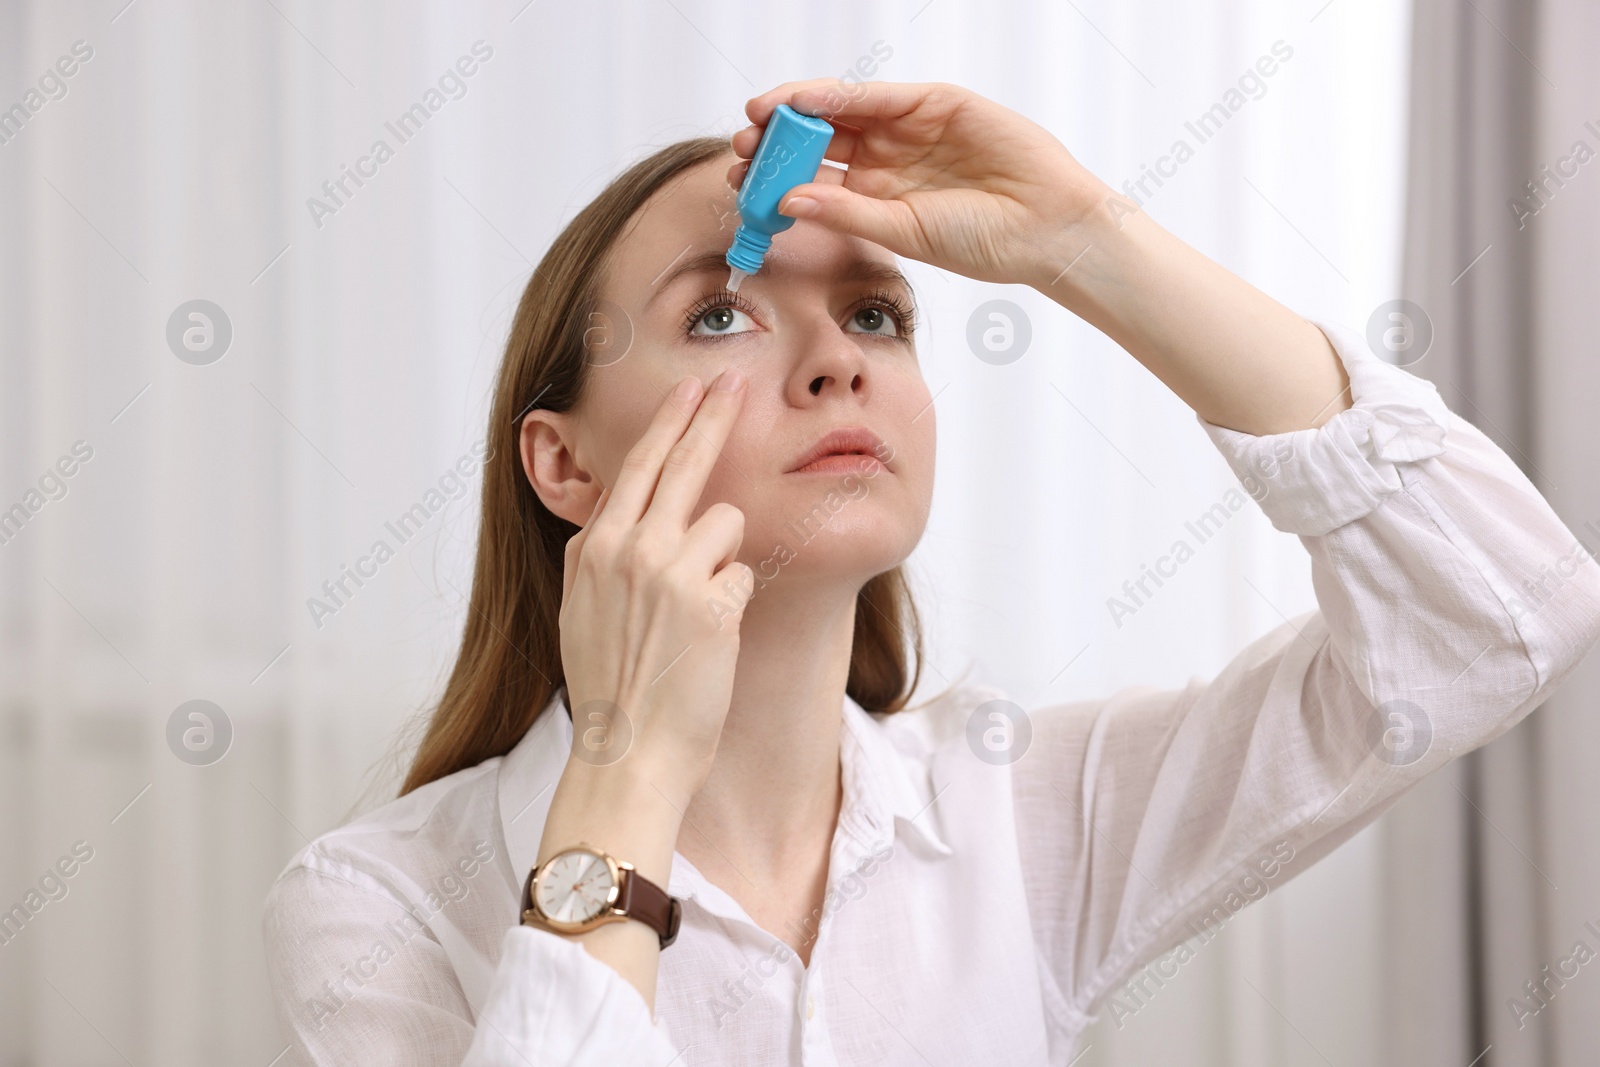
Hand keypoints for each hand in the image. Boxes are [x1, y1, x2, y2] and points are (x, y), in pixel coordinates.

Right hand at [556, 369, 750, 807]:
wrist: (626, 756)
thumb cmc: (610, 692)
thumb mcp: (579, 613)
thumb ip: (595, 561)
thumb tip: (609, 524)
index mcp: (595, 549)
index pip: (639, 466)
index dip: (671, 422)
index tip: (692, 388)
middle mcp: (629, 550)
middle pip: (684, 462)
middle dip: (710, 413)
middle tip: (731, 378)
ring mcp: (671, 573)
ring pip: (726, 524)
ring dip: (722, 562)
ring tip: (696, 618)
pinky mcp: (713, 603)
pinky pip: (743, 576)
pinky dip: (734, 604)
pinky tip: (708, 644)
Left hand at [730, 79, 1112, 287]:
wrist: (1046, 229)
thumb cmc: (983, 243)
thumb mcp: (903, 232)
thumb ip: (847, 212)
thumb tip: (788, 199)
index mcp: (877, 195)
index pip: (815, 176)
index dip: (776, 176)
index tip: (738, 182)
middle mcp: (888, 158)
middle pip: (819, 139)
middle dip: (777, 140)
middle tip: (739, 146)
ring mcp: (910, 128)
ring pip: (841, 112)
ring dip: (798, 111)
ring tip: (756, 118)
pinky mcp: (936, 104)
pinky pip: (880, 96)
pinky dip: (841, 95)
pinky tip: (805, 100)